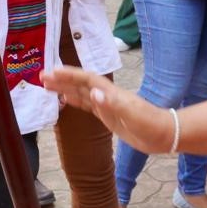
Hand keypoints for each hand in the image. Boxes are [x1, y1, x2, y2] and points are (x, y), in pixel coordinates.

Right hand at [41, 66, 173, 154]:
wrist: (164, 135)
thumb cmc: (150, 124)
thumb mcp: (132, 115)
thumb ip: (112, 104)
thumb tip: (93, 93)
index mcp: (111, 93)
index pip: (86, 80)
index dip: (69, 75)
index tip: (52, 72)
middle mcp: (107, 96)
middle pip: (80, 84)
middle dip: (62, 79)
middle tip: (42, 77)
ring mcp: (107, 105)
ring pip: (82, 93)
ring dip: (65, 88)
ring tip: (47, 86)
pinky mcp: (108, 116)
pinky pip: (87, 105)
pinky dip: (75, 101)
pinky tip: (66, 100)